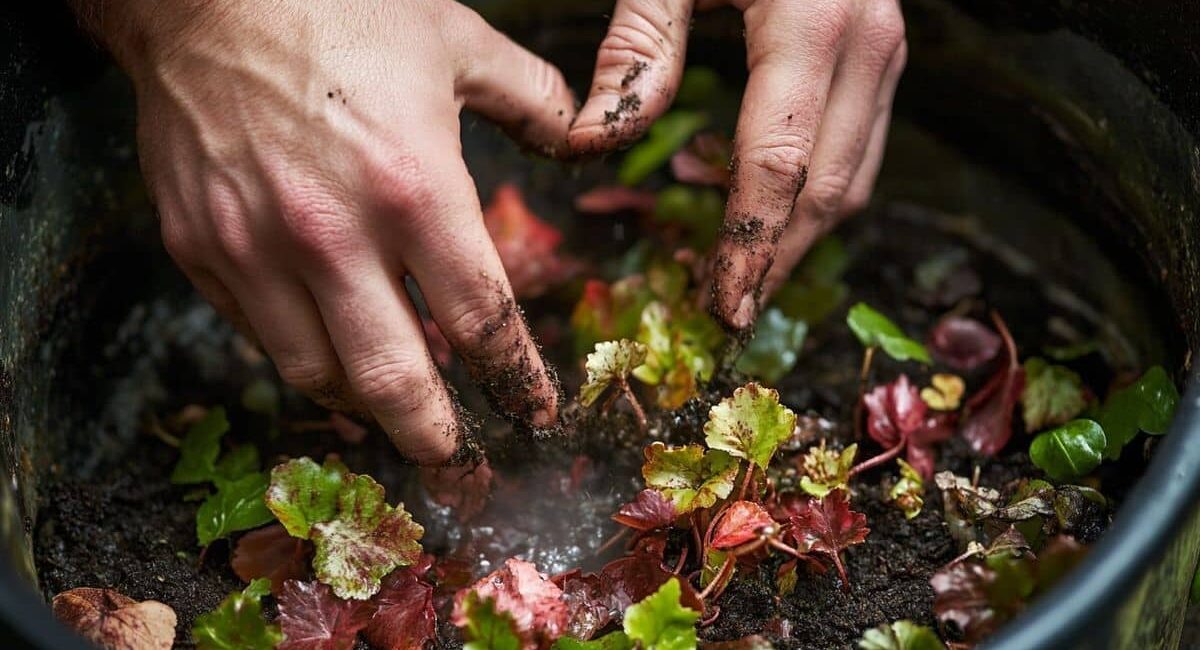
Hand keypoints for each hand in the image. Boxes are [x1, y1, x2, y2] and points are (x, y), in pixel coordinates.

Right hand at [94, 0, 576, 463]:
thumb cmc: (340, 8)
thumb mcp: (459, 43)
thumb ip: (536, 101)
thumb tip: (586, 134)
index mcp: (416, 190)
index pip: (480, 322)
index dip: (516, 381)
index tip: (534, 413)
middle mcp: (335, 236)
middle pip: (395, 382)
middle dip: (436, 441)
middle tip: (462, 470)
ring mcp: (258, 250)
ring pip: (317, 375)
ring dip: (365, 409)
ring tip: (396, 415)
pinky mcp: (202, 249)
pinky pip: (259, 334)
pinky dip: (303, 356)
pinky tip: (329, 351)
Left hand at [569, 0, 905, 330]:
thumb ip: (636, 49)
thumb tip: (593, 145)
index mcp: (813, 22)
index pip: (780, 165)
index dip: (749, 247)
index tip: (720, 309)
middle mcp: (868, 44)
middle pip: (828, 189)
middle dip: (777, 263)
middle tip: (725, 317)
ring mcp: (886, 51)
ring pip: (853, 178)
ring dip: (795, 237)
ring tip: (736, 278)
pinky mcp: (879, 56)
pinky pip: (853, 147)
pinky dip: (807, 192)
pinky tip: (751, 207)